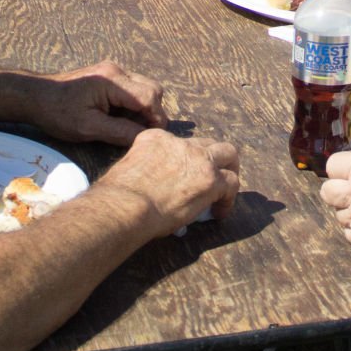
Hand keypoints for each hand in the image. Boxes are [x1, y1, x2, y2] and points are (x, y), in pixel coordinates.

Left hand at [20, 60, 164, 144]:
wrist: (35, 96)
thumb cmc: (57, 112)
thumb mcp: (88, 128)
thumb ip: (119, 132)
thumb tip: (145, 137)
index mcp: (113, 81)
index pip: (150, 97)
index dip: (156, 119)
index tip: (151, 138)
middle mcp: (116, 70)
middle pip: (152, 90)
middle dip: (152, 113)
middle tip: (140, 134)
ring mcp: (113, 71)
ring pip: (144, 88)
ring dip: (142, 109)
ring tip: (127, 127)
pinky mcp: (109, 76)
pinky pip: (132, 88)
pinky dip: (132, 105)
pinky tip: (118, 119)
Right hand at [101, 129, 240, 234]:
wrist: (126, 205)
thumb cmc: (119, 198)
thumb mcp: (131, 170)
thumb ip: (148, 172)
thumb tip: (158, 191)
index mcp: (156, 138)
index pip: (178, 144)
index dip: (185, 160)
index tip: (184, 176)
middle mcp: (179, 143)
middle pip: (206, 143)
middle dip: (212, 157)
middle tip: (214, 174)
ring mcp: (198, 158)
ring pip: (228, 154)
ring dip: (229, 170)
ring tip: (227, 188)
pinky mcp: (211, 179)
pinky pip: (231, 184)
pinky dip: (228, 198)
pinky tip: (220, 212)